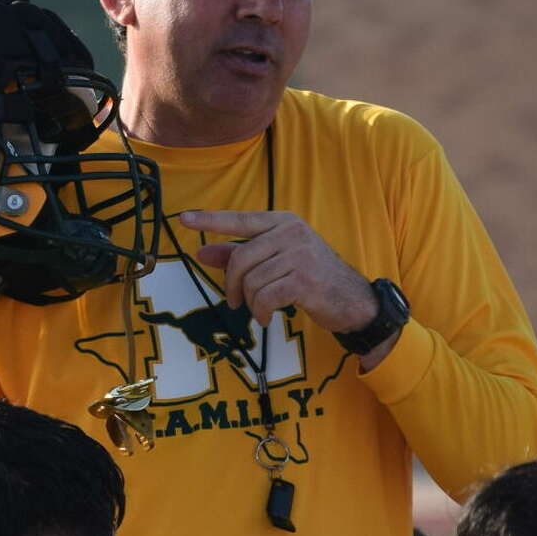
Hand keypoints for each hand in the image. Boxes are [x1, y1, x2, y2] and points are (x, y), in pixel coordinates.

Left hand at [181, 210, 379, 336]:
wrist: (353, 299)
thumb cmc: (311, 277)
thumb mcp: (276, 260)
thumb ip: (240, 254)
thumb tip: (202, 252)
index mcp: (283, 222)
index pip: (240, 219)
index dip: (210, 220)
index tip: (183, 219)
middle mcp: (292, 232)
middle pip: (240, 259)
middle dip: (231, 286)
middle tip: (233, 302)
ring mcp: (301, 254)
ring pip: (251, 281)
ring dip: (249, 302)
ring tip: (260, 309)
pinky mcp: (305, 279)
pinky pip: (265, 297)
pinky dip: (261, 312)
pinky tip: (268, 317)